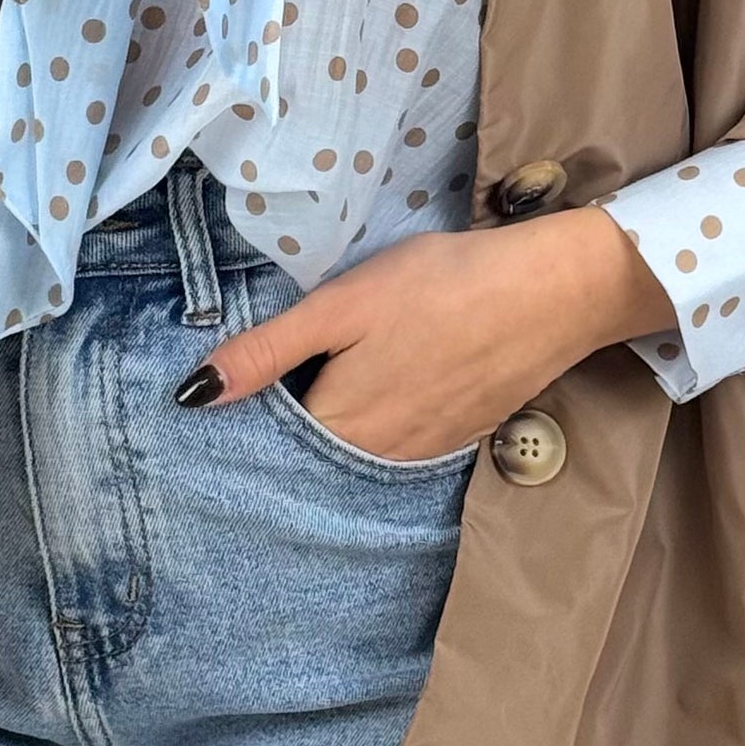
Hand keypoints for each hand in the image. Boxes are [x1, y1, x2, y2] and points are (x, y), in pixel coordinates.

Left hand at [175, 207, 671, 461]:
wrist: (553, 291)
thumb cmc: (441, 286)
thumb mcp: (342, 306)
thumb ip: (268, 353)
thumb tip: (191, 396)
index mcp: (343, 428)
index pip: (268, 446)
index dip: (241, 422)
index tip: (218, 397)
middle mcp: (380, 459)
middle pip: (311, 456)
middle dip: (282, 431)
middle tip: (257, 387)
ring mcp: (424, 454)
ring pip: (354, 454)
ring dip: (328, 432)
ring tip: (310, 384)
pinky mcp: (458, 437)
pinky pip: (396, 447)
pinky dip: (374, 427)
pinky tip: (376, 386)